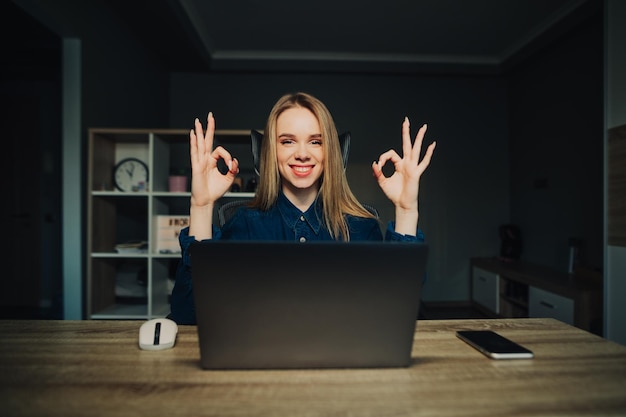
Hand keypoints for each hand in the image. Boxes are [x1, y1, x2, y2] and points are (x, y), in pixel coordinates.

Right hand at [189, 112, 238, 207]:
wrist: (206, 201)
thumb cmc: (215, 191)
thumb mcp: (229, 178)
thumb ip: (233, 169)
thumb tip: (234, 161)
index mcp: (212, 161)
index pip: (220, 151)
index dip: (227, 156)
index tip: (231, 165)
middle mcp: (205, 159)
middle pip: (207, 140)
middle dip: (209, 127)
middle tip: (210, 116)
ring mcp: (200, 162)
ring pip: (200, 144)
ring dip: (199, 132)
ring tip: (198, 121)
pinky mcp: (196, 167)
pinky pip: (195, 153)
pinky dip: (194, 143)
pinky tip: (193, 134)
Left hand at [372, 117, 435, 232]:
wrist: (402, 204)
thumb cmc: (395, 194)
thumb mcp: (382, 181)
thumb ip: (378, 172)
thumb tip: (374, 163)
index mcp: (399, 164)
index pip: (391, 153)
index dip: (383, 157)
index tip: (379, 165)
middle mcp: (407, 163)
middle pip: (407, 144)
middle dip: (406, 132)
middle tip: (406, 121)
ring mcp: (412, 167)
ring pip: (416, 149)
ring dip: (419, 138)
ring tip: (423, 127)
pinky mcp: (416, 173)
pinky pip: (423, 162)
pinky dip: (428, 154)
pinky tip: (432, 145)